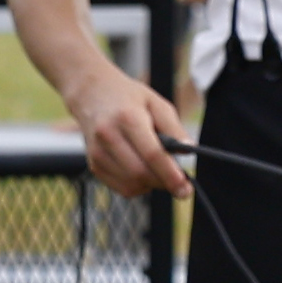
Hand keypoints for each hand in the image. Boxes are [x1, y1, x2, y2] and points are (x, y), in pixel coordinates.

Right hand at [70, 69, 188, 199]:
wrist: (92, 94)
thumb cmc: (129, 99)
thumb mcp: (158, 104)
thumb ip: (174, 128)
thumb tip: (189, 150)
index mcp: (128, 118)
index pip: (151, 154)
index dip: (170, 174)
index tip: (185, 187)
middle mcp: (108, 137)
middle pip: (140, 173)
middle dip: (164, 183)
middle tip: (181, 184)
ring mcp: (97, 153)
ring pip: (131, 184)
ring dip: (152, 185)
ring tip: (161, 171)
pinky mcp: (93, 165)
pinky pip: (121, 188)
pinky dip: (138, 186)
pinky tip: (144, 172)